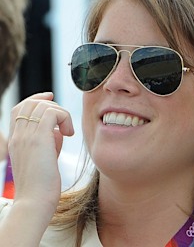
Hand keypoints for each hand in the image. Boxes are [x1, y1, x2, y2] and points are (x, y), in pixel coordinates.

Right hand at [8, 92, 73, 213]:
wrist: (34, 201)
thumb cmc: (42, 185)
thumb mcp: (44, 158)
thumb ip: (49, 141)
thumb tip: (60, 131)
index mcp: (15, 140)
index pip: (20, 109)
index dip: (37, 100)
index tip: (52, 101)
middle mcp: (18, 135)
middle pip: (30, 103)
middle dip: (51, 104)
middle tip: (65, 121)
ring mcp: (26, 136)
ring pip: (43, 106)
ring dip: (61, 113)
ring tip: (68, 132)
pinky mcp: (39, 139)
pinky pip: (53, 112)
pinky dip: (65, 118)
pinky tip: (69, 134)